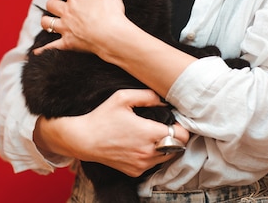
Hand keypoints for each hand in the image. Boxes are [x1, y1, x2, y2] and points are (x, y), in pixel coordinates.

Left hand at [34, 0, 127, 55]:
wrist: (112, 35)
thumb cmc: (112, 10)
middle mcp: (66, 10)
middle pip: (51, 4)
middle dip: (53, 4)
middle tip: (57, 6)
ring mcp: (65, 27)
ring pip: (46, 22)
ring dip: (47, 20)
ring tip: (49, 21)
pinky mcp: (66, 42)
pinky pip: (50, 46)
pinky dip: (42, 49)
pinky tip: (36, 52)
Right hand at [34, 89, 188, 176]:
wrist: (84, 139)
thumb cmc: (102, 117)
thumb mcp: (122, 97)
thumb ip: (147, 96)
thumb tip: (163, 101)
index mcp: (149, 133)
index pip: (182, 135)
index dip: (180, 127)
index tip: (171, 121)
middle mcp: (149, 152)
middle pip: (177, 147)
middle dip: (173, 137)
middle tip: (162, 127)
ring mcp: (142, 164)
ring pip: (166, 157)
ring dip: (164, 147)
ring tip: (150, 136)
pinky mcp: (135, 171)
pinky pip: (152, 164)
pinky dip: (151, 156)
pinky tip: (139, 145)